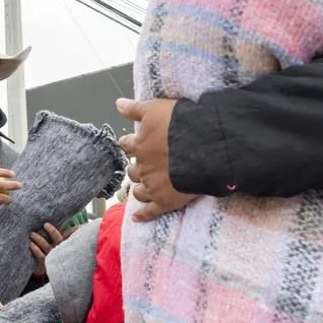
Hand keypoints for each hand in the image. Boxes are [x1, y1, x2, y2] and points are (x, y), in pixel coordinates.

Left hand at [30, 223, 69, 280]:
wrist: (46, 268)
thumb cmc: (55, 251)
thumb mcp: (60, 242)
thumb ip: (67, 233)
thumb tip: (75, 224)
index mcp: (65, 244)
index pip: (70, 235)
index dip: (71, 230)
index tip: (66, 223)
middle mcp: (60, 251)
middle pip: (59, 240)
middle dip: (52, 232)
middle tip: (45, 224)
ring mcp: (53, 258)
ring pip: (48, 248)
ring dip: (40, 240)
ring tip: (32, 234)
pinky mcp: (45, 264)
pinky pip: (41, 257)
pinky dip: (36, 250)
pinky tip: (31, 244)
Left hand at [117, 98, 197, 221]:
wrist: (205, 146)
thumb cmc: (182, 124)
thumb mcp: (156, 109)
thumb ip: (135, 108)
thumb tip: (117, 104)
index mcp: (140, 144)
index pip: (128, 145)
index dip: (130, 144)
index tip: (131, 144)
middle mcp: (143, 166)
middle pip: (133, 170)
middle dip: (137, 168)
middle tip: (143, 168)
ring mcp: (153, 185)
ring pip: (139, 190)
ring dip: (139, 189)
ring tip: (142, 189)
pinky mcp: (165, 201)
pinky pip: (150, 211)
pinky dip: (143, 215)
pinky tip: (138, 218)